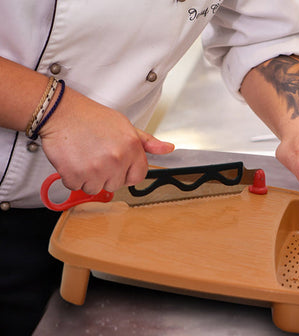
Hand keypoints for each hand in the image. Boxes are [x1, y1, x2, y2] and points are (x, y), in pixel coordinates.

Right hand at [40, 86, 173, 194]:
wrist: (60, 112)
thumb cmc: (90, 118)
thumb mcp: (124, 126)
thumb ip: (147, 142)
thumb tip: (168, 148)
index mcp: (132, 147)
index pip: (138, 176)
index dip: (127, 171)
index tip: (117, 164)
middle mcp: (117, 159)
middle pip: (116, 184)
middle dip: (106, 174)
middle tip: (96, 155)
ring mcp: (97, 169)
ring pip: (96, 188)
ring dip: (89, 178)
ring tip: (84, 157)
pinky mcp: (76, 175)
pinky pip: (77, 187)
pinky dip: (72, 178)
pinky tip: (73, 160)